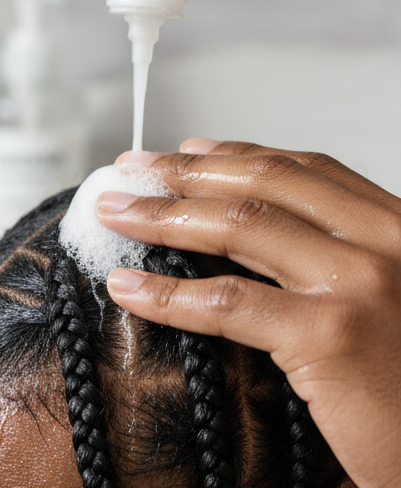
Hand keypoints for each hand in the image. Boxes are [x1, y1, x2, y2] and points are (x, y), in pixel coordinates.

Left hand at [96, 139, 400, 487]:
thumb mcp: (399, 307)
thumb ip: (352, 269)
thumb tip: (268, 249)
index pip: (308, 171)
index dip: (238, 156)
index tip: (187, 151)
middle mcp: (386, 240)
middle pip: (263, 185)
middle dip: (184, 173)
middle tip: (130, 169)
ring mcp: (358, 283)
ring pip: (237, 228)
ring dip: (161, 215)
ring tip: (114, 213)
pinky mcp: (329, 336)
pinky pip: (227, 303)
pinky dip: (167, 292)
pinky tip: (128, 287)